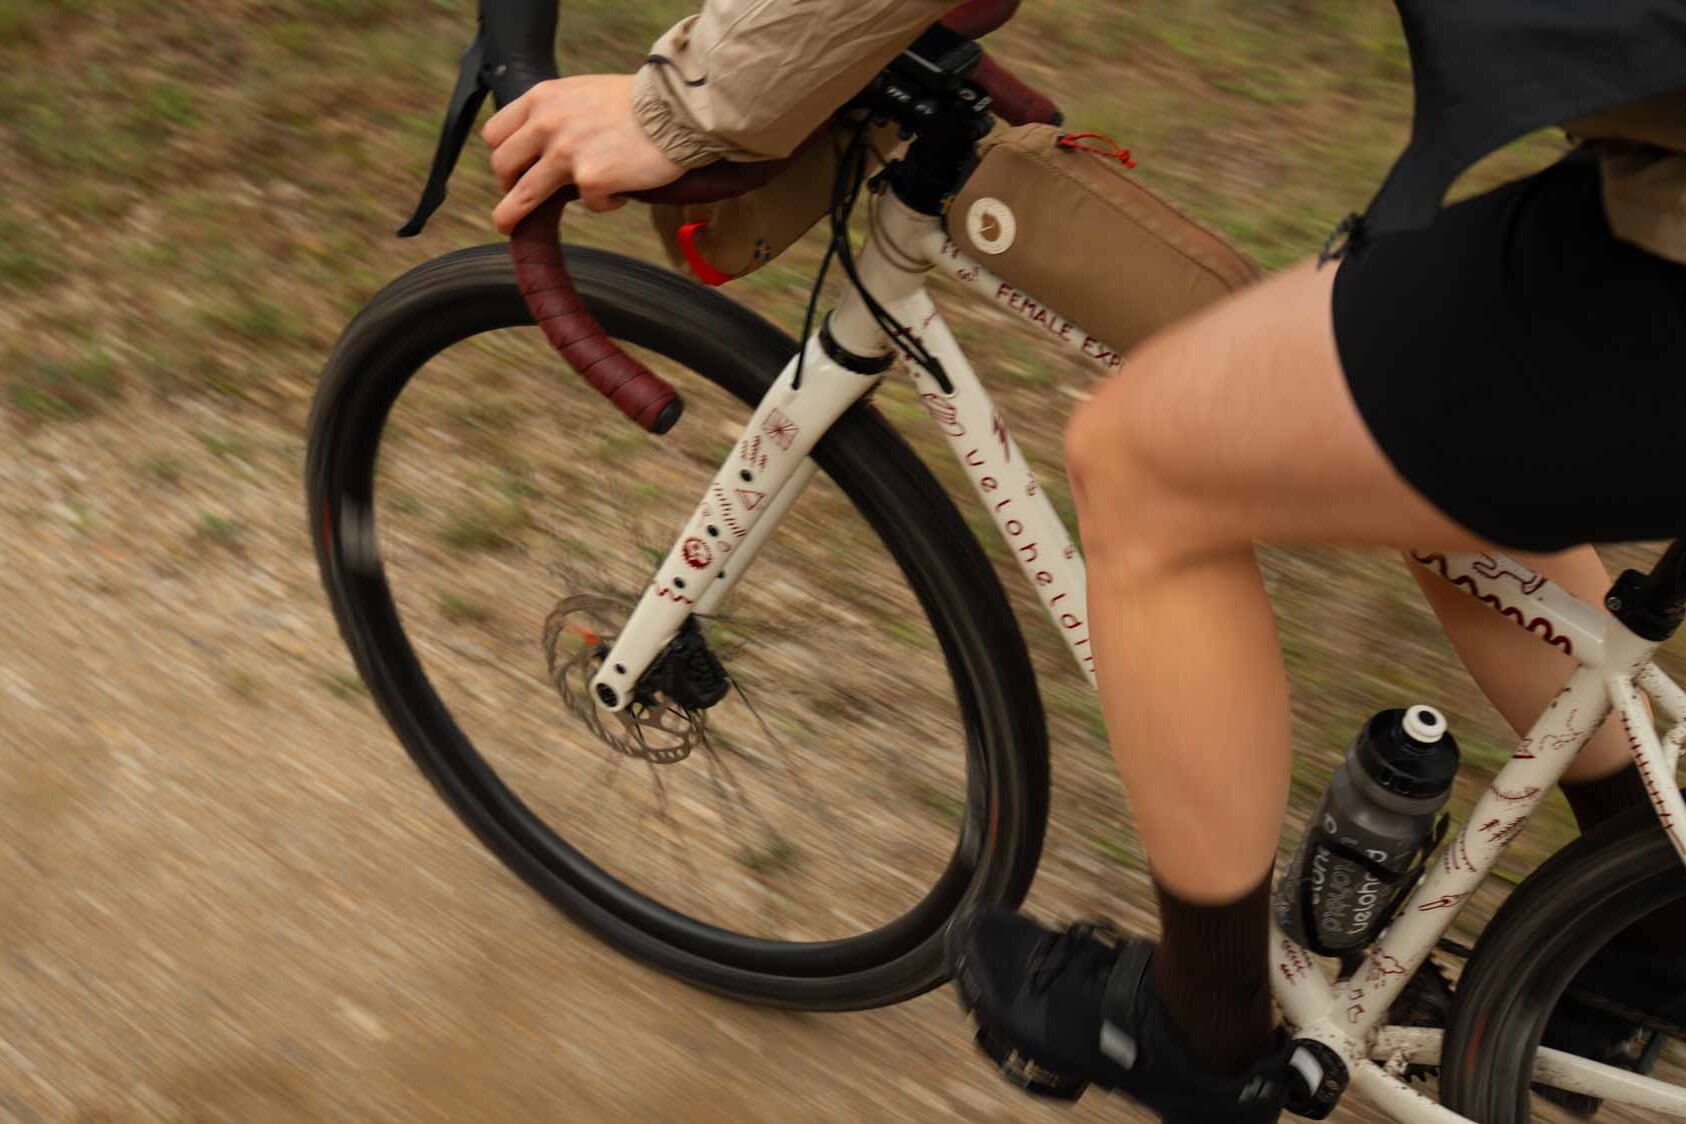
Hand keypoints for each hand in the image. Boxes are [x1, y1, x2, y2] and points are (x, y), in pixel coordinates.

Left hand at [482, 74, 684, 233]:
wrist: (675, 108)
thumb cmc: (640, 102)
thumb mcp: (585, 93)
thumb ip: (561, 113)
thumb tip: (550, 142)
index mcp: (543, 99)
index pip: (498, 131)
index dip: (503, 154)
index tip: (513, 169)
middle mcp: (547, 123)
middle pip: (503, 165)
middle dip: (505, 187)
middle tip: (514, 201)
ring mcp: (566, 153)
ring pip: (524, 195)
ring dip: (512, 215)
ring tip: (510, 228)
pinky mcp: (591, 179)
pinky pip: (589, 204)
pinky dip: (605, 203)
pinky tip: (622, 190)